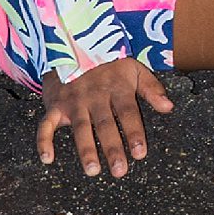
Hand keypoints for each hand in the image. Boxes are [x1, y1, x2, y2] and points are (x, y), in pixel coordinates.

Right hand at [36, 57, 172, 178]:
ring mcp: (74, 101)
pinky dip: (44, 141)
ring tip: (93, 170)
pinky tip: (47, 159)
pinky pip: (47, 124)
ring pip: (80, 127)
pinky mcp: (55, 105)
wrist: (74, 43)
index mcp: (117, 87)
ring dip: (86, 149)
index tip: (140, 153)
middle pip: (105, 124)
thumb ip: (151, 89)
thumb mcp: (134, 69)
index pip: (128, 112)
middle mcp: (95, 96)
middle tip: (120, 171)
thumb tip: (169, 107)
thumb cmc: (108, 64)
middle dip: (112, 147)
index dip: (134, 132)